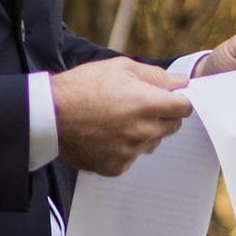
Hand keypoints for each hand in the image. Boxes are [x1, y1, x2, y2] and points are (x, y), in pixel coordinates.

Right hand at [51, 57, 192, 176]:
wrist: (50, 115)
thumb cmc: (83, 86)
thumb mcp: (120, 67)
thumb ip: (156, 75)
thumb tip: (181, 80)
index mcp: (147, 104)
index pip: (184, 108)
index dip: (178, 100)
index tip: (169, 97)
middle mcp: (142, 131)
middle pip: (172, 126)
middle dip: (162, 114)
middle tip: (138, 104)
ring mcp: (130, 152)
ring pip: (152, 142)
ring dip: (144, 132)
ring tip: (118, 119)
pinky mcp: (116, 167)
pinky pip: (132, 157)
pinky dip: (125, 147)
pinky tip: (107, 134)